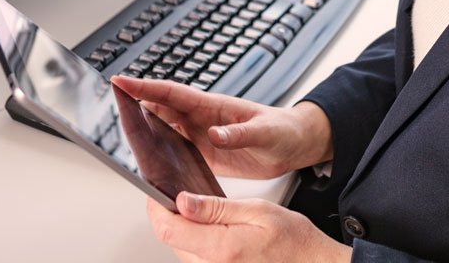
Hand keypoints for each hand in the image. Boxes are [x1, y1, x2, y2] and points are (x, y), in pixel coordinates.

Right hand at [111, 76, 331, 179]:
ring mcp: (200, 134)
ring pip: (163, 127)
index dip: (146, 86)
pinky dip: (158, 150)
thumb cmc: (282, 131)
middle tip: (106, 99)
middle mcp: (201, 118)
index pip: (173, 93)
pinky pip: (175, 149)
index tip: (122, 80)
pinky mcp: (204, 152)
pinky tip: (144, 156)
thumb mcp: (265, 133)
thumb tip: (214, 135)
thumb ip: (240, 134)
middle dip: (133, 100)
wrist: (294, 144)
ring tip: (116, 126)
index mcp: (213, 106)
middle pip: (160, 106)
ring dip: (142, 125)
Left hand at [147, 192, 350, 262]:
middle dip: (169, 217)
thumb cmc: (292, 240)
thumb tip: (183, 201)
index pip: (169, 230)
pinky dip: (195, 244)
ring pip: (181, 252)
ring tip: (198, 212)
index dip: (156, 208)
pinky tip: (209, 232)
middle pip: (171, 241)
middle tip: (179, 196)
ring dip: (182, 231)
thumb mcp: (257, 210)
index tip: (156, 193)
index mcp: (221, 249)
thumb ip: (216, 208)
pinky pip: (196, 261)